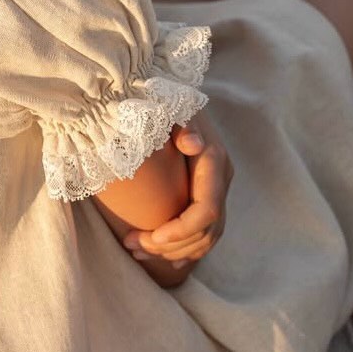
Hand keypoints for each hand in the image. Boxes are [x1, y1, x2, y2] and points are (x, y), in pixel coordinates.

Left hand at [122, 111, 231, 269]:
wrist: (171, 99)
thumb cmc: (165, 104)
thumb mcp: (171, 109)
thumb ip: (182, 124)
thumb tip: (191, 143)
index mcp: (214, 161)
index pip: (206, 211)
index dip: (181, 230)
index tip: (152, 237)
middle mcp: (220, 180)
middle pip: (205, 232)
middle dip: (169, 246)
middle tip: (132, 244)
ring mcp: (216, 191)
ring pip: (205, 239)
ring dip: (171, 252)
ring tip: (135, 248)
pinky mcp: (207, 197)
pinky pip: (202, 236)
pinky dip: (181, 249)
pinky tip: (156, 252)